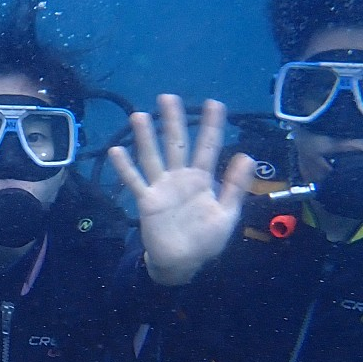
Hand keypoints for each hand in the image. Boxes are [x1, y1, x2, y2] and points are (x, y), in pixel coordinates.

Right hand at [108, 94, 252, 285]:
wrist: (183, 263)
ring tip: (139, 116)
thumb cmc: (206, 240)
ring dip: (146, 137)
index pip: (208, 147)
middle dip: (173, 121)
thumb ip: (236, 186)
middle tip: (168, 97)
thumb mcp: (227, 214)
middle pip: (176, 143)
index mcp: (202, 179)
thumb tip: (246, 155)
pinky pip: (134, 181)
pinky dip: (125, 167)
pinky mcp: (147, 201)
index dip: (212, 126)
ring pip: (153, 157)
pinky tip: (116, 151)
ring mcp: (162, 187)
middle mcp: (180, 177)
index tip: (214, 104)